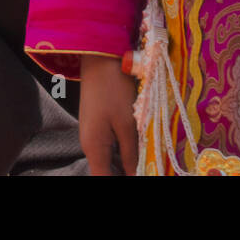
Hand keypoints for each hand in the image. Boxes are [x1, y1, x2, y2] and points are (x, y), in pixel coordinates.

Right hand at [79, 53, 138, 175]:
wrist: (100, 57)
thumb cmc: (114, 88)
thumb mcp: (127, 122)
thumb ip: (130, 151)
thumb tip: (135, 174)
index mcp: (93, 148)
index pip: (103, 179)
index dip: (123, 181)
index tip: (143, 176)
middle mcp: (90, 144)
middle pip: (107, 170)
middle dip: (127, 172)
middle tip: (148, 167)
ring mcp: (94, 132)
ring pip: (111, 157)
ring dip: (127, 160)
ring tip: (147, 159)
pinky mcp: (100, 122)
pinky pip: (112, 143)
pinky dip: (124, 147)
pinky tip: (139, 144)